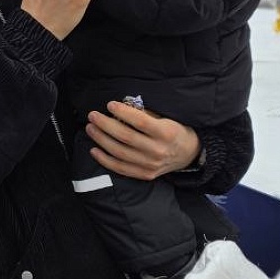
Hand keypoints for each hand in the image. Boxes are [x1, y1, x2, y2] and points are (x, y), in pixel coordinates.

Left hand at [86, 100, 202, 180]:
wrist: (189, 153)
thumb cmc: (173, 130)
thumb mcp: (166, 118)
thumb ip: (145, 113)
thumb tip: (122, 106)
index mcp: (166, 133)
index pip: (140, 121)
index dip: (123, 112)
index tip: (109, 104)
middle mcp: (158, 150)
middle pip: (126, 137)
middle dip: (105, 124)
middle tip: (93, 115)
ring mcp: (151, 165)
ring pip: (120, 152)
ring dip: (101, 139)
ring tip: (90, 128)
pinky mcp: (145, 174)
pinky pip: (121, 168)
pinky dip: (105, 160)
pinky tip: (94, 149)